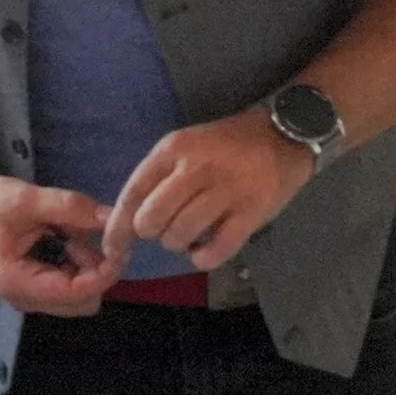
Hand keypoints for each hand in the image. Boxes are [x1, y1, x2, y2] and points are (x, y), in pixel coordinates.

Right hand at [0, 173, 121, 317]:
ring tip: (69, 234)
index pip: (76, 293)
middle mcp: (24, 300)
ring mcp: (31, 299)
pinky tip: (65, 242)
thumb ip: (71, 208)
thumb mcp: (28, 198)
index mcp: (17, 282)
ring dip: (88, 268)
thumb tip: (115, 218)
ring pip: (82, 297)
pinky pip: (73, 289)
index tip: (117, 244)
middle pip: (83, 302)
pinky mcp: (37, 292)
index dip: (104, 272)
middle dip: (96, 270)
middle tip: (86, 234)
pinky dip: (79, 267)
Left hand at [107, 107, 312, 272]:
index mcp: (172, 149)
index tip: (113, 248)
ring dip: (178, 244)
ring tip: (189, 237)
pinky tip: (203, 253)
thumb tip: (127, 219)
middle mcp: (195, 168)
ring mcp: (225, 190)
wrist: (283, 136)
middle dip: (152, 233)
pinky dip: (203, 259)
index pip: (132, 193)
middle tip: (167, 229)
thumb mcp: (185, 146)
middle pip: (152, 219)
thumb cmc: (225, 146)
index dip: (118, 227)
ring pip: (180, 234)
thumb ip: (158, 178)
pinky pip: (217, 249)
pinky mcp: (251, 212)